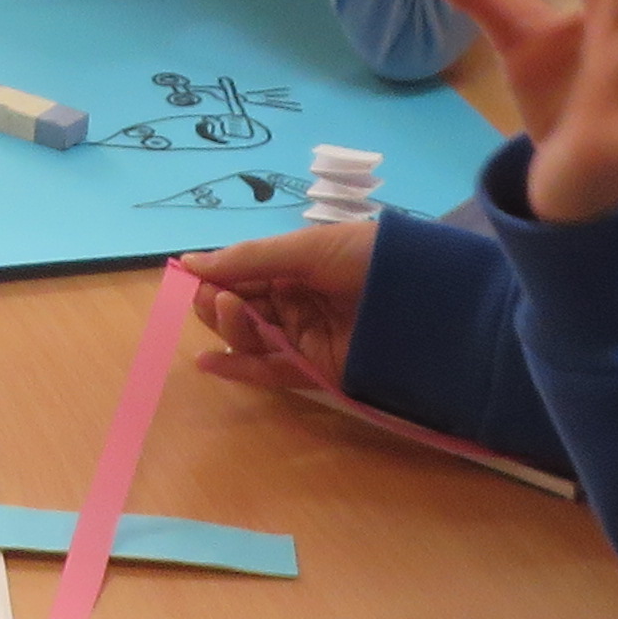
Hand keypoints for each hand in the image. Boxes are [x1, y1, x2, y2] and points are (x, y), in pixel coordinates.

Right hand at [181, 216, 375, 397]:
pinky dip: (239, 369)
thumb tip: (189, 263)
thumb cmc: (368, 260)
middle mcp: (295, 301)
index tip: (190, 276)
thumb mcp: (309, 247)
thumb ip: (250, 259)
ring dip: (231, 327)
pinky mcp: (315, 369)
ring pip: (251, 338)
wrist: (427, 300)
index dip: (216, 276)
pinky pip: (270, 371)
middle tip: (215, 297)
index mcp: (295, 267)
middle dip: (220, 301)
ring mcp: (304, 337)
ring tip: (229, 311)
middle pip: (240, 307)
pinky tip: (208, 362)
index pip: (242, 274)